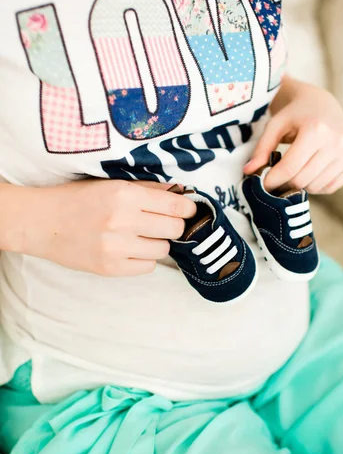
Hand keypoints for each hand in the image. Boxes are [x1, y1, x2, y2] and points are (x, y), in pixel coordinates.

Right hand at [15, 179, 195, 276]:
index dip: (187, 209)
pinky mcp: (110, 268)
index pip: (175, 206)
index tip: (188, 210)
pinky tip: (129, 249)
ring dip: (157, 243)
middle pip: (174, 229)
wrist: (42, 223)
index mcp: (124, 195)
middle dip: (172, 226)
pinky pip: (147, 267)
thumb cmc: (77, 199)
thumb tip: (180, 193)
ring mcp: (116, 248)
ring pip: (163, 250)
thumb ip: (147, 189)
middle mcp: (122, 221)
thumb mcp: (111, 184)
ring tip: (140, 236)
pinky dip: (143, 259)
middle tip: (161, 223)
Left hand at [244, 78, 342, 194]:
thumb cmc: (295, 114)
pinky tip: (313, 168)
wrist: (323, 104)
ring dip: (301, 184)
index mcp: (317, 130)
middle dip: (285, 183)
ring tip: (296, 168)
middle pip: (302, 180)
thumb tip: (248, 172)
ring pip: (316, 186)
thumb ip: (262, 149)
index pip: (290, 169)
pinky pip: (331, 187)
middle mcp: (338, 141)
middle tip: (276, 178)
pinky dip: (317, 184)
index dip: (272, 181)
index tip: (261, 185)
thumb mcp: (275, 125)